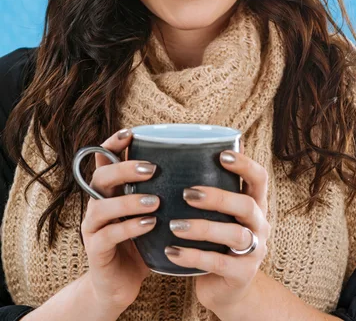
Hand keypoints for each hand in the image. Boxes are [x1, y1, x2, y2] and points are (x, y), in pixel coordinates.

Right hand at [80, 129, 159, 311]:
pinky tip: (150, 225)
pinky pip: (108, 235)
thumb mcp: (153, 211)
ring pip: (101, 206)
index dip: (114, 143)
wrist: (121, 284)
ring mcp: (93, 227)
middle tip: (152, 168)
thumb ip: (164, 189)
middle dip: (124, 169)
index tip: (131, 132)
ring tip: (155, 202)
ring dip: (129, 201)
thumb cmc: (143, 241)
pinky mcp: (95, 250)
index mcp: (111, 190)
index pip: (104, 159)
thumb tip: (200, 164)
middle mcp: (97, 204)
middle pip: (100, 177)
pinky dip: (129, 228)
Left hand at [165, 142, 270, 312]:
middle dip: (217, 197)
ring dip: (202, 228)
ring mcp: (254, 252)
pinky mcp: (241, 275)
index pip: (259, 179)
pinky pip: (218, 263)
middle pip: (246, 205)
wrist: (228, 290)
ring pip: (234, 235)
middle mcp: (260, 225)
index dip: (244, 165)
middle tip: (187, 193)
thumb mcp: (223, 215)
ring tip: (175, 225)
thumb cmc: (219, 242)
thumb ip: (215, 190)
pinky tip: (171, 251)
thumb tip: (193, 150)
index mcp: (256, 205)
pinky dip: (192, 256)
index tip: (221, 155)